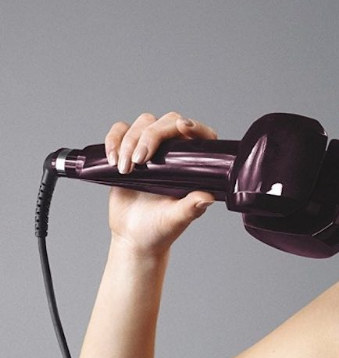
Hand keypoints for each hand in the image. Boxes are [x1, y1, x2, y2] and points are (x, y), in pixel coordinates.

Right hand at [104, 111, 218, 256]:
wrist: (135, 235)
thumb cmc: (161, 227)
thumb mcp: (177, 218)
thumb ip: (191, 207)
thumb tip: (206, 197)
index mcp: (194, 164)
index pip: (200, 134)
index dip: (194, 126)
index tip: (182, 127)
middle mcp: (175, 150)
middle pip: (166, 121)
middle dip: (151, 135)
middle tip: (140, 161)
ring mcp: (151, 147)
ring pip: (142, 123)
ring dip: (130, 141)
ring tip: (125, 169)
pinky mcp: (128, 149)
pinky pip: (119, 131)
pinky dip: (113, 140)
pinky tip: (112, 160)